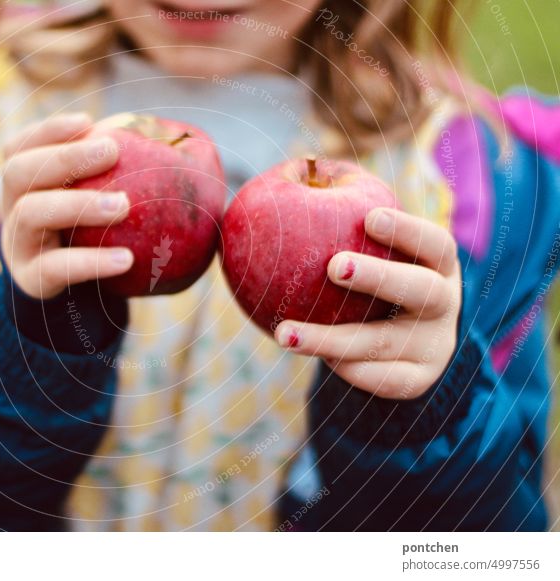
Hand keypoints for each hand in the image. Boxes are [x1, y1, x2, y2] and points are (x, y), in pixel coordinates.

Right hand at [0, 113, 133, 299]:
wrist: (67, 293)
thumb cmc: (89, 233)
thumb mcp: (94, 199)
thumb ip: (117, 173)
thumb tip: (181, 143)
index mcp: (24, 182)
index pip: (20, 145)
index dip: (48, 130)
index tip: (88, 122)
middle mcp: (12, 207)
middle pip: (18, 172)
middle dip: (64, 156)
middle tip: (112, 151)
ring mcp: (17, 243)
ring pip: (31, 214)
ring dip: (77, 204)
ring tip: (123, 205)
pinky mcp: (32, 279)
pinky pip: (57, 267)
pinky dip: (92, 261)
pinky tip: (126, 259)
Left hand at [275, 208, 461, 398]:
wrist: (406, 345)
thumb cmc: (376, 282)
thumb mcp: (375, 253)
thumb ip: (344, 222)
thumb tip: (293, 175)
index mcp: (438, 266)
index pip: (434, 243)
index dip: (406, 230)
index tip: (368, 216)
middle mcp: (443, 303)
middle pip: (420, 290)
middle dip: (378, 277)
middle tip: (332, 265)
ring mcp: (433, 345)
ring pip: (383, 343)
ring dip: (330, 339)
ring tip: (284, 333)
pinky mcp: (417, 380)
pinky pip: (381, 380)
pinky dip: (345, 370)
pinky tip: (307, 354)